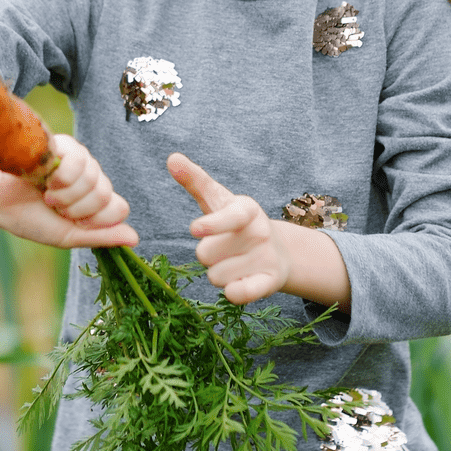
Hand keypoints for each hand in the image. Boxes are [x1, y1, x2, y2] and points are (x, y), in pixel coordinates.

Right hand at [0, 135, 137, 249]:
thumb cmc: (28, 217)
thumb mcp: (66, 235)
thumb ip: (101, 236)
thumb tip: (136, 239)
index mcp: (94, 201)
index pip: (120, 207)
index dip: (96, 219)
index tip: (71, 221)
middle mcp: (91, 178)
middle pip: (107, 194)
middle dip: (78, 208)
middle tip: (55, 206)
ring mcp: (80, 159)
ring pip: (96, 178)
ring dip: (67, 194)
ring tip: (48, 193)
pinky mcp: (65, 144)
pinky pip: (79, 160)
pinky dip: (61, 177)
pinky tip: (45, 180)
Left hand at [167, 152, 289, 304]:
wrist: (278, 251)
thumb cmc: (236, 222)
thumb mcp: (217, 200)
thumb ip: (195, 180)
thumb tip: (172, 157)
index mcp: (246, 209)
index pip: (229, 217)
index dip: (211, 224)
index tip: (194, 228)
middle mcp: (260, 232)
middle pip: (206, 254)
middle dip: (206, 255)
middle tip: (221, 248)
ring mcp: (267, 257)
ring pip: (216, 276)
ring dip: (217, 273)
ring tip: (233, 262)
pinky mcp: (270, 281)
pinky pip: (241, 294)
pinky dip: (234, 293)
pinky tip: (237, 285)